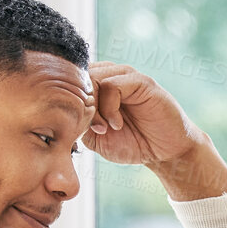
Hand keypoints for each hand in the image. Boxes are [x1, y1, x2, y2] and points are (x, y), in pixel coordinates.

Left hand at [82, 62, 226, 199]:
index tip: (77, 130)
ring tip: (104, 129)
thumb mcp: (96, 138)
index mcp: (96, 85)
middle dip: (79, 106)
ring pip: (92, 78)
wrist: (165, 152)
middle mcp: (109, 75)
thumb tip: (61, 112)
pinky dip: (109, 108)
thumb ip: (79, 122)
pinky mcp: (141, 81)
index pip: (69, 82)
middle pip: (78, 76)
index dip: (68, 104)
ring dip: (93, 108)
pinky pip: (112, 85)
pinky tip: (117, 125)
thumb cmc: (133, 143)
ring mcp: (125, 76)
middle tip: (91, 129)